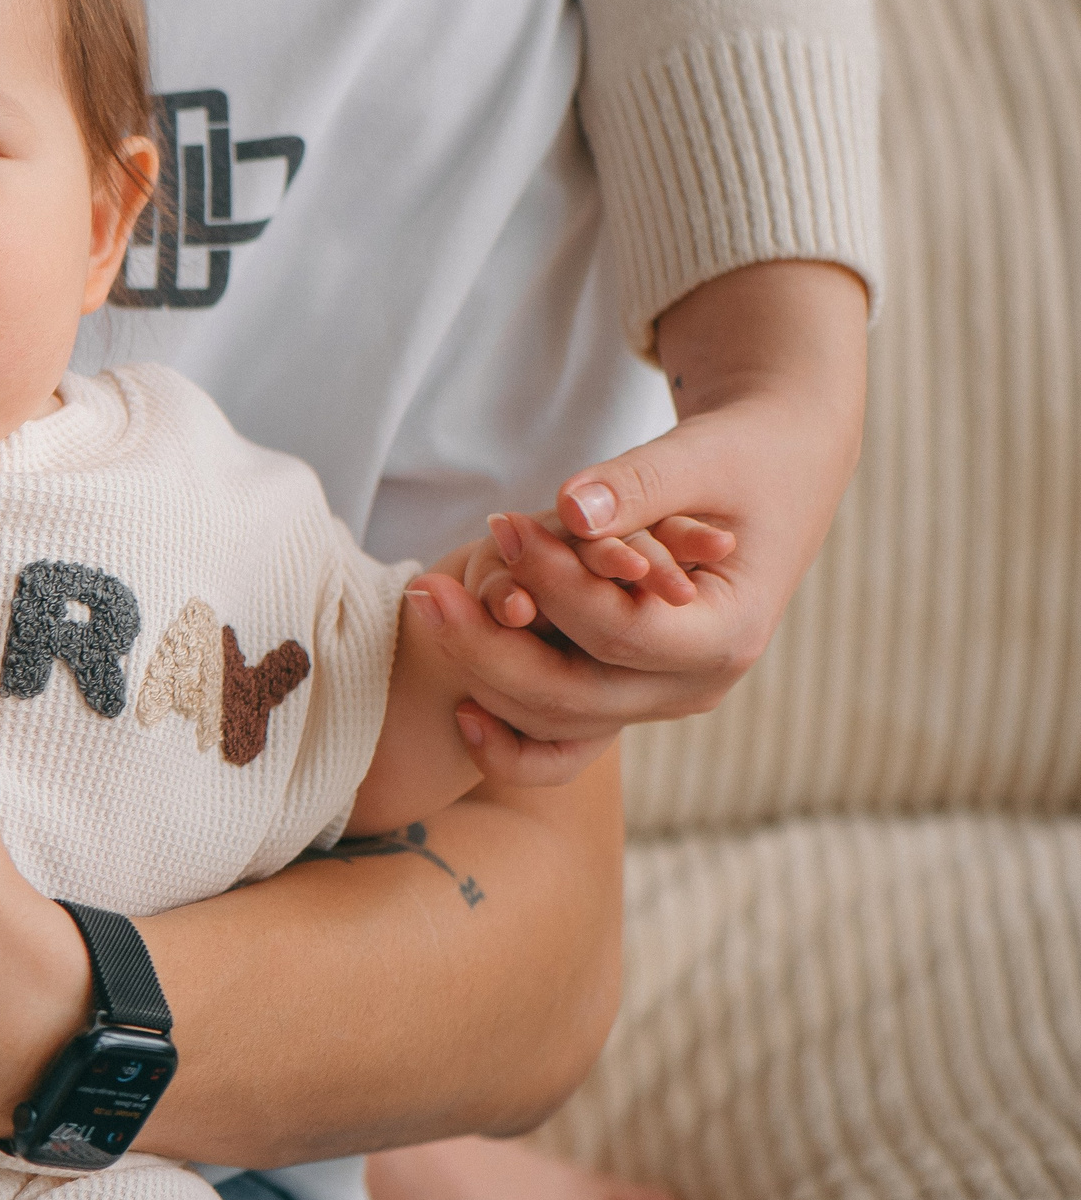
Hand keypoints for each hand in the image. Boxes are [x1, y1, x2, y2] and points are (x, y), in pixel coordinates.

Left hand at [414, 261, 867, 759]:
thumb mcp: (702, 456)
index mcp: (728, 634)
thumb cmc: (742, 456)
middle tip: (425, 588)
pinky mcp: (629, 695)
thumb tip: (569, 510)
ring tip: (428, 605)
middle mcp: (696, 685)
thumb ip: (638, 485)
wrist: (774, 475)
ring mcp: (660, 700)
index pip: (620, 631)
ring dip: (485, 673)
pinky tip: (460, 704)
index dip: (553, 584)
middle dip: (489, 645)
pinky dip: (509, 738)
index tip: (500, 525)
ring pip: (557, 722)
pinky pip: (562, 743)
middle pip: (574, 695)